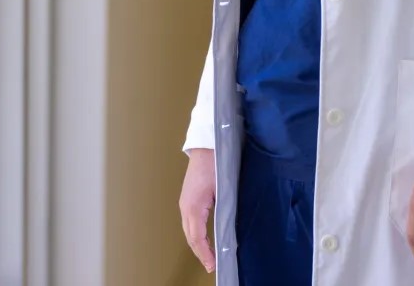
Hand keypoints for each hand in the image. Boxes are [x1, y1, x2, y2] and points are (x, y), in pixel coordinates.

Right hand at [179, 148, 216, 272]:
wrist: (206, 148)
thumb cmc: (216, 165)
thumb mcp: (222, 189)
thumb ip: (224, 209)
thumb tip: (229, 227)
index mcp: (193, 207)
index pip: (197, 238)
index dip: (205, 253)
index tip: (213, 265)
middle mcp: (186, 208)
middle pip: (191, 237)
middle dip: (201, 253)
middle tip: (212, 265)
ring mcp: (185, 204)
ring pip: (189, 231)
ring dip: (197, 245)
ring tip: (208, 257)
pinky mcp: (188, 200)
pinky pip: (190, 223)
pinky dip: (196, 235)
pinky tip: (204, 239)